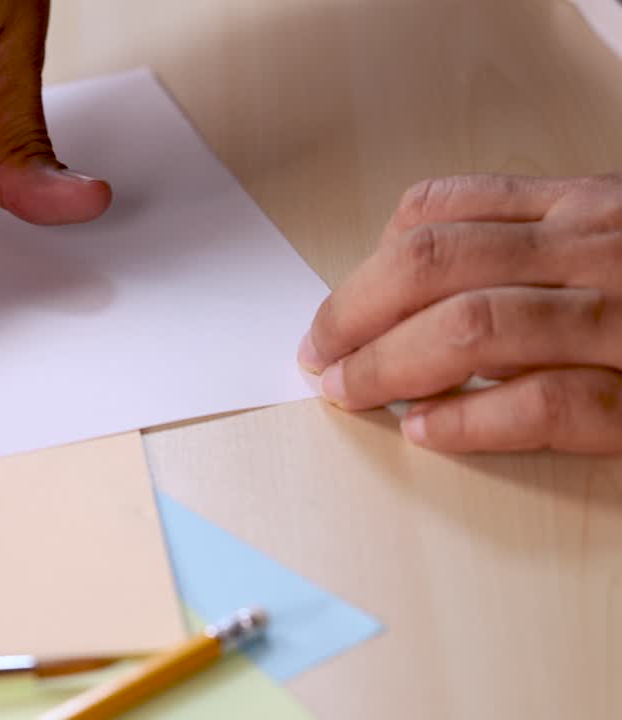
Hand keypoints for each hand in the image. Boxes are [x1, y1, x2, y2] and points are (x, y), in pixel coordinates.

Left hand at [298, 174, 621, 453]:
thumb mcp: (614, 242)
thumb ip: (532, 255)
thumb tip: (417, 304)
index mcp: (584, 207)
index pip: (440, 211)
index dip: (367, 264)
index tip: (339, 311)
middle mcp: (597, 248)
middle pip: (434, 263)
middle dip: (354, 313)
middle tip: (320, 356)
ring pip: (472, 325)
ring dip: (388, 365)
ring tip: (350, 392)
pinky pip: (545, 403)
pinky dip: (470, 419)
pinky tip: (426, 429)